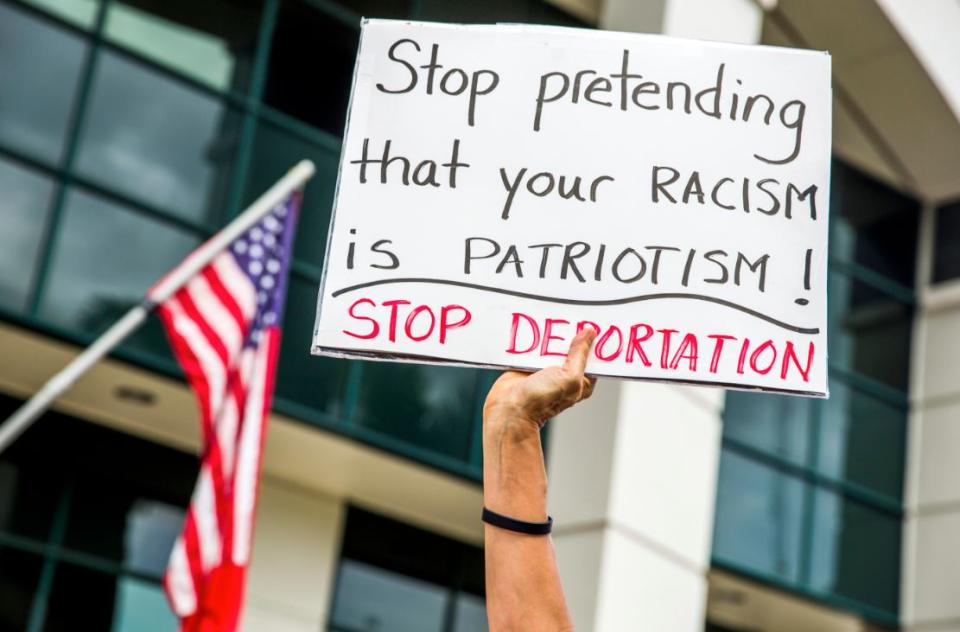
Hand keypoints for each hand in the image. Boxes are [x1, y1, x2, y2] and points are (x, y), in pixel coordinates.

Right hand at [483, 327, 597, 432]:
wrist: (509, 407)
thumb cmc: (541, 402)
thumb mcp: (570, 377)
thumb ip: (580, 355)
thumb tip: (590, 334)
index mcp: (581, 381)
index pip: (593, 357)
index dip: (595, 341)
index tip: (595, 323)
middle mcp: (565, 374)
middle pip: (573, 347)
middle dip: (572, 333)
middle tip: (572, 317)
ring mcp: (547, 368)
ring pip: (553, 345)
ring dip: (552, 335)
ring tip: (553, 320)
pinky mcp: (530, 363)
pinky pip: (535, 346)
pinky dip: (536, 339)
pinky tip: (537, 329)